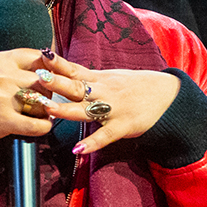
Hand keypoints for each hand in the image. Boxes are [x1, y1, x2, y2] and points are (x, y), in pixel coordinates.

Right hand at [0, 49, 57, 143]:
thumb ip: (13, 66)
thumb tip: (45, 66)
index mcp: (0, 59)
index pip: (39, 57)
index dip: (52, 68)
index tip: (55, 77)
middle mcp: (3, 75)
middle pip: (44, 81)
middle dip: (50, 92)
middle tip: (47, 99)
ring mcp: (4, 98)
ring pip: (43, 102)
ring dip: (48, 109)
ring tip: (43, 113)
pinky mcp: (4, 120)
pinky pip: (37, 124)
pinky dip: (44, 127)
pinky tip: (42, 126)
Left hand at [33, 54, 182, 155]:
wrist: (169, 96)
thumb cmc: (136, 87)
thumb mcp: (111, 77)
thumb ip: (88, 78)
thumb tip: (62, 72)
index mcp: (99, 79)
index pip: (74, 69)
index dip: (57, 64)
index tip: (40, 56)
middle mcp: (104, 92)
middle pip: (76, 87)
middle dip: (57, 83)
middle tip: (37, 78)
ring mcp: (113, 109)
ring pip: (86, 109)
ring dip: (67, 109)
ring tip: (49, 109)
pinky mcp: (123, 126)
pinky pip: (105, 136)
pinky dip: (92, 143)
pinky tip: (78, 150)